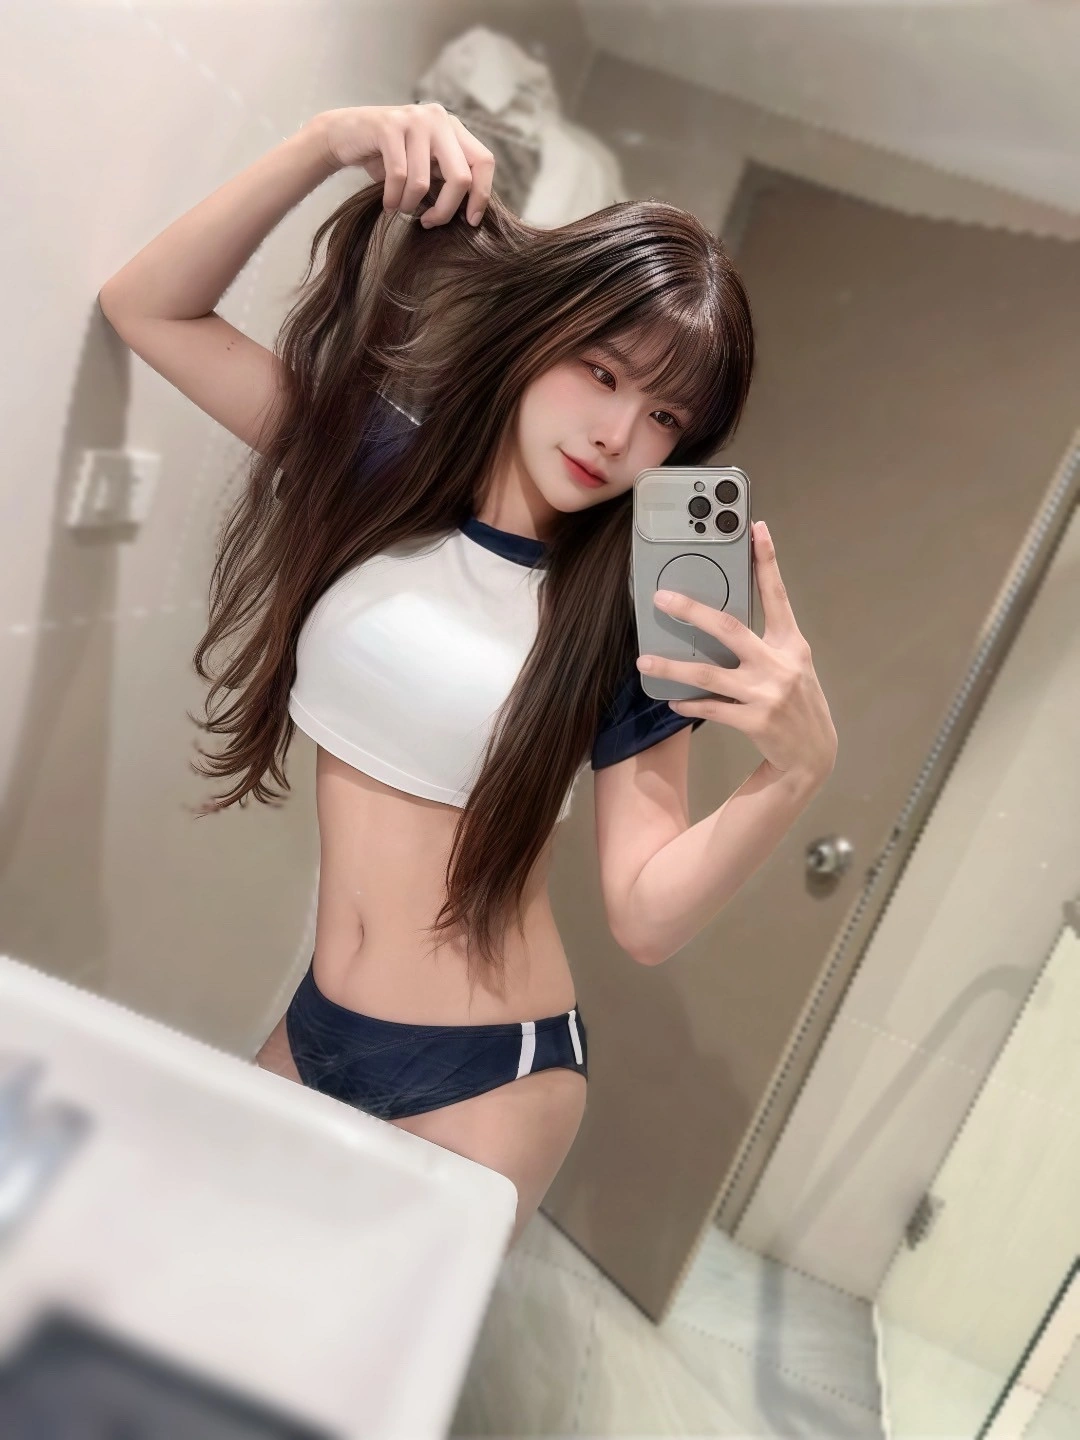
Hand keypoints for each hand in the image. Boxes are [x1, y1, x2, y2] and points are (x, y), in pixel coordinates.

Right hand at [317, 103, 494, 226]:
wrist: (344, 135)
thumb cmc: (389, 158)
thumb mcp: (425, 167)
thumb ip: (447, 179)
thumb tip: (471, 215)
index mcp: (454, 128)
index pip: (484, 162)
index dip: (482, 195)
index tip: (470, 222)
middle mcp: (438, 118)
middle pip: (460, 177)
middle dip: (446, 210)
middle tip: (429, 223)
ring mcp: (414, 119)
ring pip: (423, 182)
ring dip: (409, 205)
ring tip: (400, 207)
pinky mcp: (388, 126)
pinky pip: (398, 177)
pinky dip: (392, 198)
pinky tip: (388, 203)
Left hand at [635, 520, 837, 785]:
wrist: (813, 754)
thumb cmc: (796, 701)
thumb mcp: (791, 664)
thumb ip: (764, 643)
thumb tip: (718, 622)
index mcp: (791, 644)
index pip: (777, 595)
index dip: (767, 561)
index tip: (756, 529)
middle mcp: (780, 664)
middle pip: (729, 628)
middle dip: (693, 611)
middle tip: (662, 598)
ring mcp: (767, 693)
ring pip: (709, 674)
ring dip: (672, 668)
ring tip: (644, 662)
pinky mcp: (755, 721)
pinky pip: (711, 707)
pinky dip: (689, 703)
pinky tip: (672, 700)